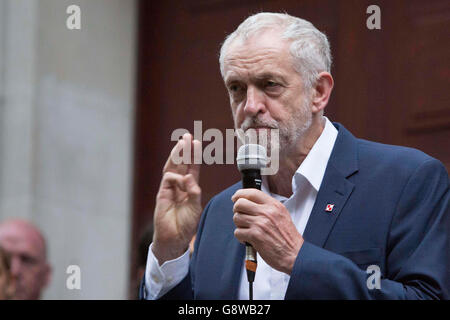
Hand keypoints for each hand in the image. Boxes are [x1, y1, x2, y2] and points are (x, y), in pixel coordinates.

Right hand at [152, 133, 201, 263]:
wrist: (174, 238)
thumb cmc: (185, 224)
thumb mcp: (195, 207)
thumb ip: (194, 192)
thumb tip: (190, 177)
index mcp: (189, 188)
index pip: (192, 168)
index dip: (194, 156)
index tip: (197, 143)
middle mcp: (179, 186)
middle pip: (181, 164)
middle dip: (184, 150)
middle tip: (187, 136)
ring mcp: (169, 189)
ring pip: (172, 168)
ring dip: (177, 155)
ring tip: (182, 143)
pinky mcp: (162, 194)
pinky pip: (168, 179)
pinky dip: (176, 177)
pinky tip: (182, 179)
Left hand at [232, 189, 303, 274]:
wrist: (294, 255)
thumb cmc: (288, 239)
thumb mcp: (282, 216)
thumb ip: (268, 207)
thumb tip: (250, 202)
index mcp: (274, 206)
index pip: (252, 192)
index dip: (240, 194)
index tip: (235, 197)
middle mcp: (267, 212)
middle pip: (240, 203)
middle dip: (237, 210)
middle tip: (241, 216)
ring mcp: (260, 223)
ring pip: (237, 218)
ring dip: (239, 225)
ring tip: (248, 230)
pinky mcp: (255, 235)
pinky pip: (238, 232)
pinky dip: (241, 237)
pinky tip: (248, 239)